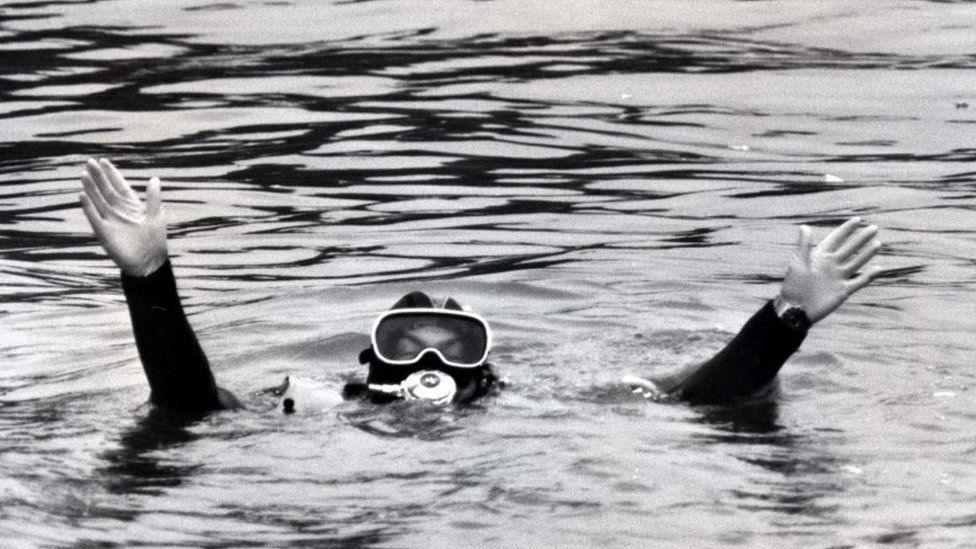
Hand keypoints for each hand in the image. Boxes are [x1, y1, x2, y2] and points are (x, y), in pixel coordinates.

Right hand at [79, 158, 167, 276]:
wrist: (148, 262)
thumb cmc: (154, 240)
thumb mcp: (156, 216)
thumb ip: (153, 198)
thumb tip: (154, 179)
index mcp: (132, 206)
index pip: (120, 186)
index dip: (112, 174)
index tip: (104, 161)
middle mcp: (119, 211)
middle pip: (106, 190)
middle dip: (99, 177)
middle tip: (90, 162)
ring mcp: (110, 221)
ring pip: (98, 201)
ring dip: (91, 188)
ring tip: (84, 174)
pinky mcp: (104, 232)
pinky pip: (94, 217)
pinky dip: (88, 207)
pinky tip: (82, 195)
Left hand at [778, 217, 881, 323]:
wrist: (795, 308)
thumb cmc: (793, 285)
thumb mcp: (798, 263)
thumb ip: (803, 245)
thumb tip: (804, 227)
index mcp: (820, 256)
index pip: (836, 239)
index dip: (846, 229)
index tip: (858, 220)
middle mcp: (831, 265)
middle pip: (850, 248)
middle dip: (861, 238)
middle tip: (874, 228)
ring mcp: (838, 278)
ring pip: (856, 263)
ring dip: (867, 254)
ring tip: (877, 243)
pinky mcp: (843, 291)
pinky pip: (859, 282)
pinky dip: (868, 276)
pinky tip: (878, 268)